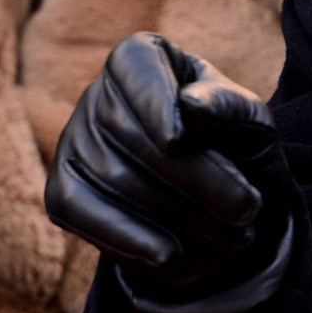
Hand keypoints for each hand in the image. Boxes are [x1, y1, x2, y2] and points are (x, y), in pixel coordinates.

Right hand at [47, 33, 293, 312]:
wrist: (216, 204)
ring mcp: (73, 142)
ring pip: (111, 175)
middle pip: (128, 130)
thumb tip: (192, 106)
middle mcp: (98, 94)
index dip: (153, 101)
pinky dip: (123, 235)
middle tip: (246, 209)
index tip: (180, 140)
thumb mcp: (250, 122)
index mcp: (143, 58)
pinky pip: (77, 210)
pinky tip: (166, 255)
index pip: (136, 65)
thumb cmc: (234, 146)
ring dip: (176, 213)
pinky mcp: (61, 191)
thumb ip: (228, 107)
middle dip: (193, 176)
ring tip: (234, 237)